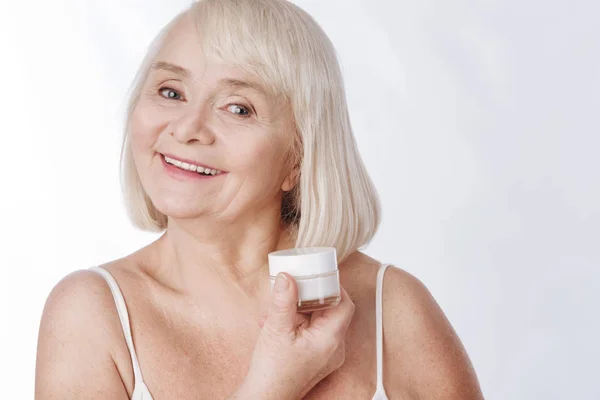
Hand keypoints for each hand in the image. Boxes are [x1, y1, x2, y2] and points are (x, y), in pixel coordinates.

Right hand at [234, 272, 354, 399]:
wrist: (265, 399)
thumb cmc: (272, 372)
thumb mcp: (276, 330)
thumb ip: (283, 301)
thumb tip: (287, 276)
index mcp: (331, 339)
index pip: (344, 304)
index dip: (334, 287)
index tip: (319, 275)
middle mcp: (334, 348)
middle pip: (331, 311)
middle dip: (311, 297)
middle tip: (295, 286)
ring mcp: (326, 356)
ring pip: (319, 322)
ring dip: (299, 311)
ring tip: (279, 307)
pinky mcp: (315, 360)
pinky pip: (311, 334)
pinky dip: (296, 324)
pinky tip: (274, 323)